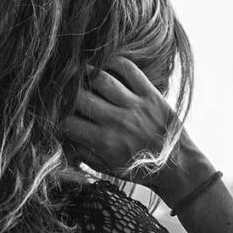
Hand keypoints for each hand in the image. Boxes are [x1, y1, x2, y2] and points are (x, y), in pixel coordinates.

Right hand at [60, 56, 179, 186]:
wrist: (177, 166)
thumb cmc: (139, 169)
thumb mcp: (108, 169)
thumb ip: (83, 154)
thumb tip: (61, 137)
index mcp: (104, 142)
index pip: (67, 121)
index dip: (56, 115)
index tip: (54, 112)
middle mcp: (117, 121)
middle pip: (79, 96)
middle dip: (65, 92)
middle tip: (61, 89)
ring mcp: (135, 105)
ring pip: (100, 78)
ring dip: (85, 74)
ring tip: (79, 74)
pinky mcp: (150, 93)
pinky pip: (127, 69)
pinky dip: (113, 62)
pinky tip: (104, 66)